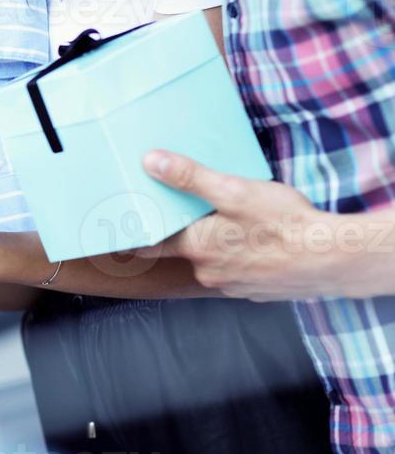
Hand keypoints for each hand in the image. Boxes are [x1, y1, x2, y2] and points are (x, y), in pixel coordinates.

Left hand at [135, 150, 393, 299]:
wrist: (334, 258)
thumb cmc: (285, 224)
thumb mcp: (234, 191)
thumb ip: (190, 178)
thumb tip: (151, 162)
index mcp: (196, 247)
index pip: (148, 244)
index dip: (134, 233)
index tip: (118, 225)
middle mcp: (208, 271)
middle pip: (182, 249)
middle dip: (183, 230)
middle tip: (187, 209)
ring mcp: (233, 285)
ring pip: (211, 260)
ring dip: (215, 244)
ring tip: (229, 222)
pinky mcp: (256, 290)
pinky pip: (237, 270)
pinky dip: (239, 255)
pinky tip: (254, 240)